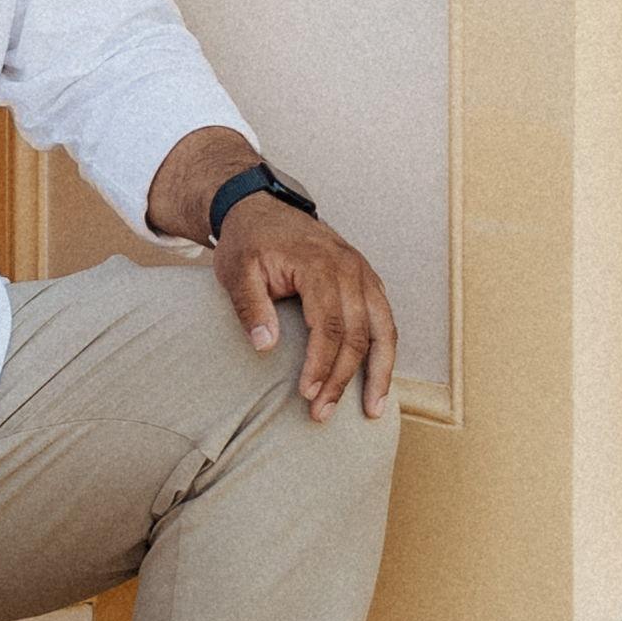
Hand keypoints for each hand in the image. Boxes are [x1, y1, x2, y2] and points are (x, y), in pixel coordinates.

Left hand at [212, 200, 397, 419]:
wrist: (261, 207)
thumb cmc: (248, 241)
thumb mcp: (236, 271)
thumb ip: (250, 307)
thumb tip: (265, 346)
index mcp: (320, 265)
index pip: (330, 324)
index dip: (321, 364)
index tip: (307, 393)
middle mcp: (351, 268)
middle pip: (359, 333)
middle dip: (343, 378)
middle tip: (322, 413)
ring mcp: (364, 273)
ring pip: (384, 329)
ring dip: (379, 373)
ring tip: (373, 410)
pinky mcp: (367, 280)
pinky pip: (385, 320)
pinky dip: (385, 352)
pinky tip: (378, 380)